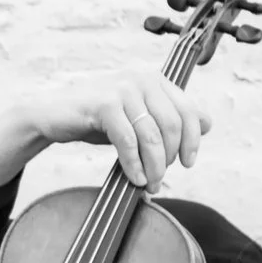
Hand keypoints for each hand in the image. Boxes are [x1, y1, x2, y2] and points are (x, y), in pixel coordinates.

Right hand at [44, 67, 212, 189]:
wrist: (54, 114)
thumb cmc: (98, 117)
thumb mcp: (138, 115)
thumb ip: (168, 116)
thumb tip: (207, 124)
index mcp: (155, 80)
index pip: (188, 111)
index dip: (192, 140)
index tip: (187, 162)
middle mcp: (141, 79)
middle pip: (172, 125)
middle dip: (169, 158)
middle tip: (160, 179)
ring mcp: (122, 89)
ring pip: (151, 136)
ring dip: (152, 166)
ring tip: (148, 183)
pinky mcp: (103, 103)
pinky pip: (128, 141)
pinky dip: (133, 164)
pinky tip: (134, 177)